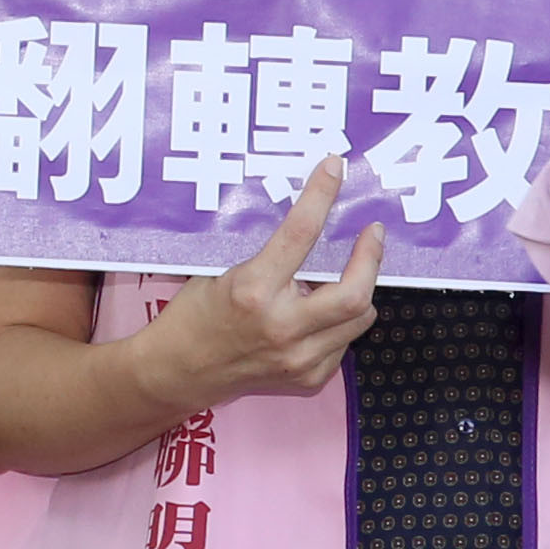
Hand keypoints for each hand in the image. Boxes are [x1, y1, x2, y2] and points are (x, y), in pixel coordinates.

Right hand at [125, 156, 384, 407]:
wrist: (178, 372)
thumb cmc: (194, 316)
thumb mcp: (220, 271)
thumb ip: (266, 254)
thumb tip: (306, 218)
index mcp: (253, 290)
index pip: (301, 233)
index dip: (322, 195)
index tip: (334, 170)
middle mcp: (282, 327)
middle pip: (355, 293)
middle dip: (371, 258)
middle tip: (371, 234)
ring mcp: (298, 358)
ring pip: (360, 318)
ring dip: (360, 291)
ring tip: (349, 274)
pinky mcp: (307, 378)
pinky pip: (343, 343)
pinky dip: (340, 323)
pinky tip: (321, 314)